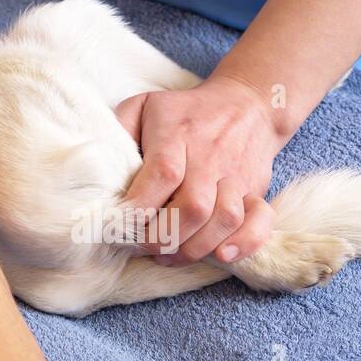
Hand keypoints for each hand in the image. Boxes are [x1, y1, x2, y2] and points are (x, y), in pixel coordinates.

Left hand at [115, 74, 285, 264]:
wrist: (246, 104)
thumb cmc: (184, 111)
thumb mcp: (144, 106)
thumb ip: (119, 129)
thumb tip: (100, 164)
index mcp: (178, 134)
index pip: (162, 173)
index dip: (142, 205)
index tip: (122, 224)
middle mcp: (210, 157)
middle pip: (193, 206)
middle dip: (164, 236)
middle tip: (144, 246)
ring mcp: (237, 176)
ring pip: (223, 219)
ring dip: (194, 247)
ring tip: (169, 256)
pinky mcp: (257, 190)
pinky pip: (260, 221)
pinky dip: (245, 243)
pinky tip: (222, 255)